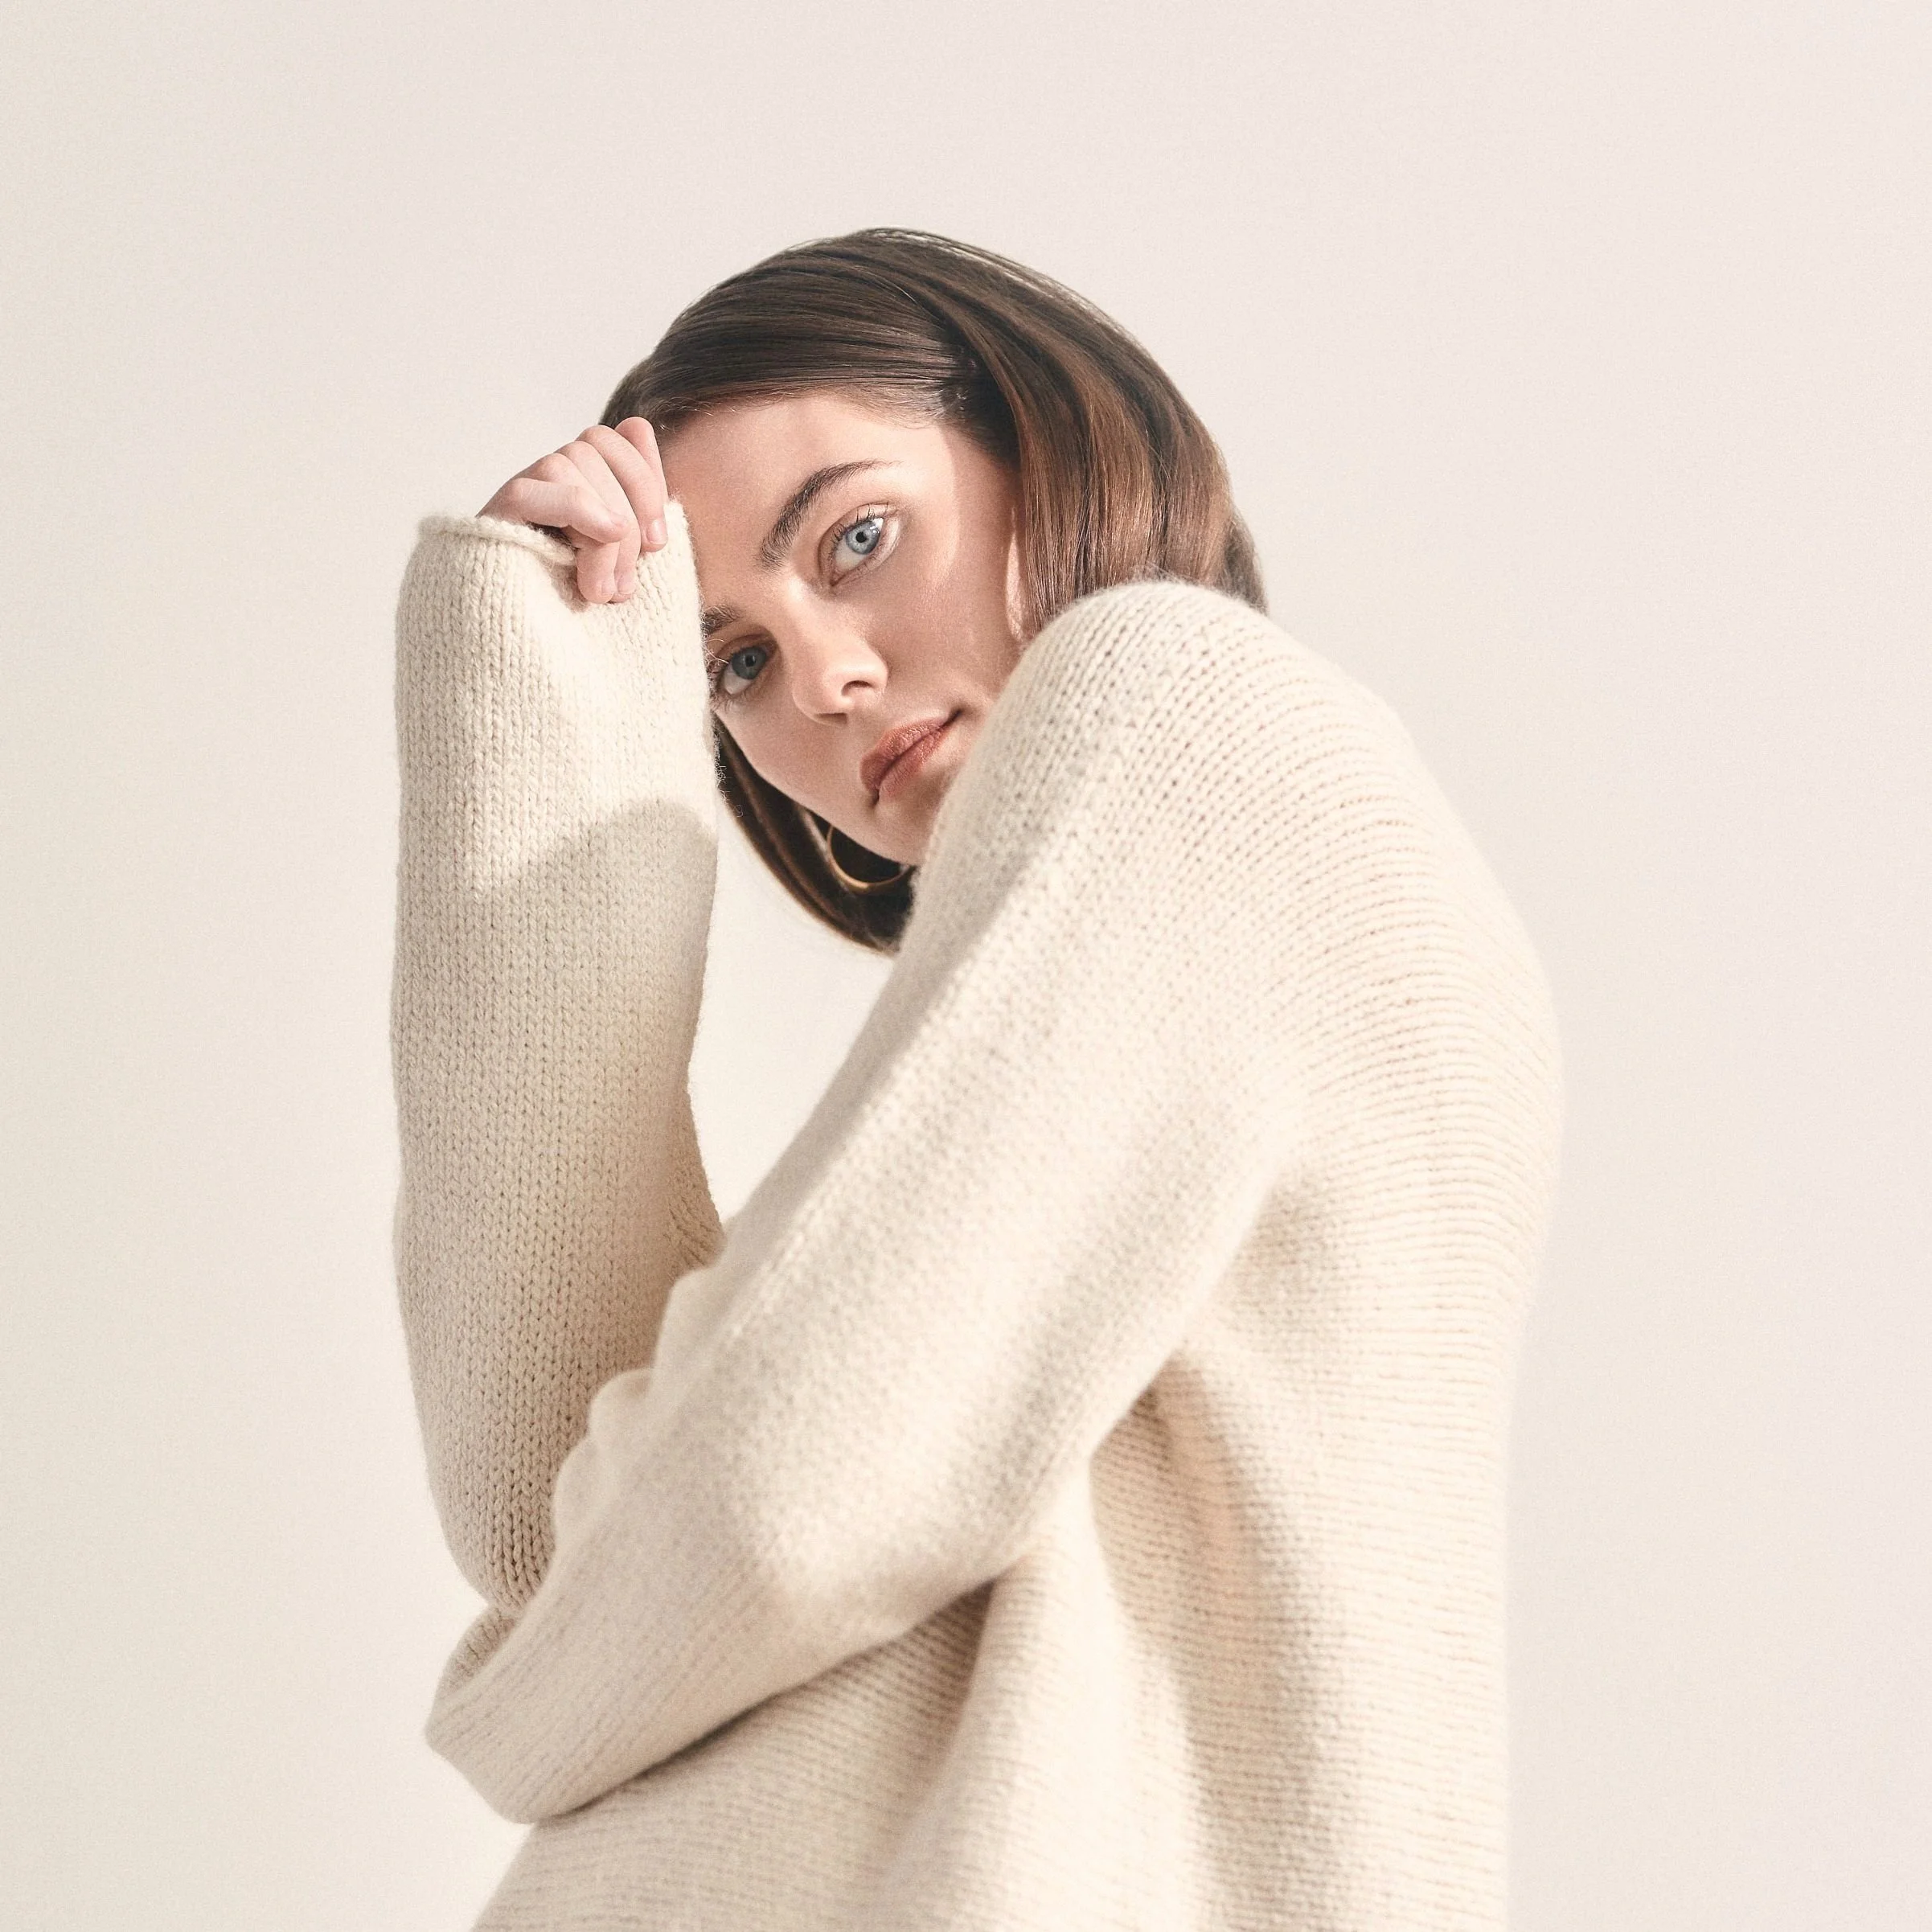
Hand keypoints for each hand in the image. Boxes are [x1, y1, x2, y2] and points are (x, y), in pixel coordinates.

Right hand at [479, 418, 668, 603]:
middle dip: (631, 512)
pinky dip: (577, 509)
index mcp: (580, 485)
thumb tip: (638, 427)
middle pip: (597, 445)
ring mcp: (518, 494)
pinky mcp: (493, 517)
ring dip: (603, 532)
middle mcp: (546, 481)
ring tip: (600, 591)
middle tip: (629, 580)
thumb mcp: (623, 563)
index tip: (657, 543)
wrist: (523, 661)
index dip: (645, 480)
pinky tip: (597, 543)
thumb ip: (637, 508)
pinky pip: (536, 488)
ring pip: (571, 462)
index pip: (618, 437)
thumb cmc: (576, 618)